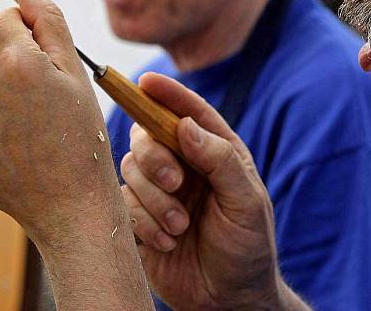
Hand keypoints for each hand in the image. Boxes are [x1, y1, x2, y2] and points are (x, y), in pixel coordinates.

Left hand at [0, 0, 115, 239]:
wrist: (67, 203)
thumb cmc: (79, 135)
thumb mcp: (75, 71)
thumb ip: (47, 17)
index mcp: (19, 63)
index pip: (4, 19)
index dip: (28, 37)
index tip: (43, 65)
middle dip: (4, 57)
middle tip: (32, 95)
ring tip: (14, 113)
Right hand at [122, 74, 308, 310]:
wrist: (227, 300)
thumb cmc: (247, 247)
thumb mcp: (246, 201)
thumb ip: (220, 159)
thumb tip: (185, 125)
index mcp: (214, 151)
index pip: (189, 112)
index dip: (167, 93)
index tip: (146, 81)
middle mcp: (183, 164)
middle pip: (147, 135)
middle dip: (156, 156)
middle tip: (176, 183)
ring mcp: (158, 190)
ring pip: (131, 168)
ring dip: (154, 199)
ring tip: (180, 226)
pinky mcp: (138, 217)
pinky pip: (122, 203)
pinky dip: (143, 221)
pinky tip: (166, 241)